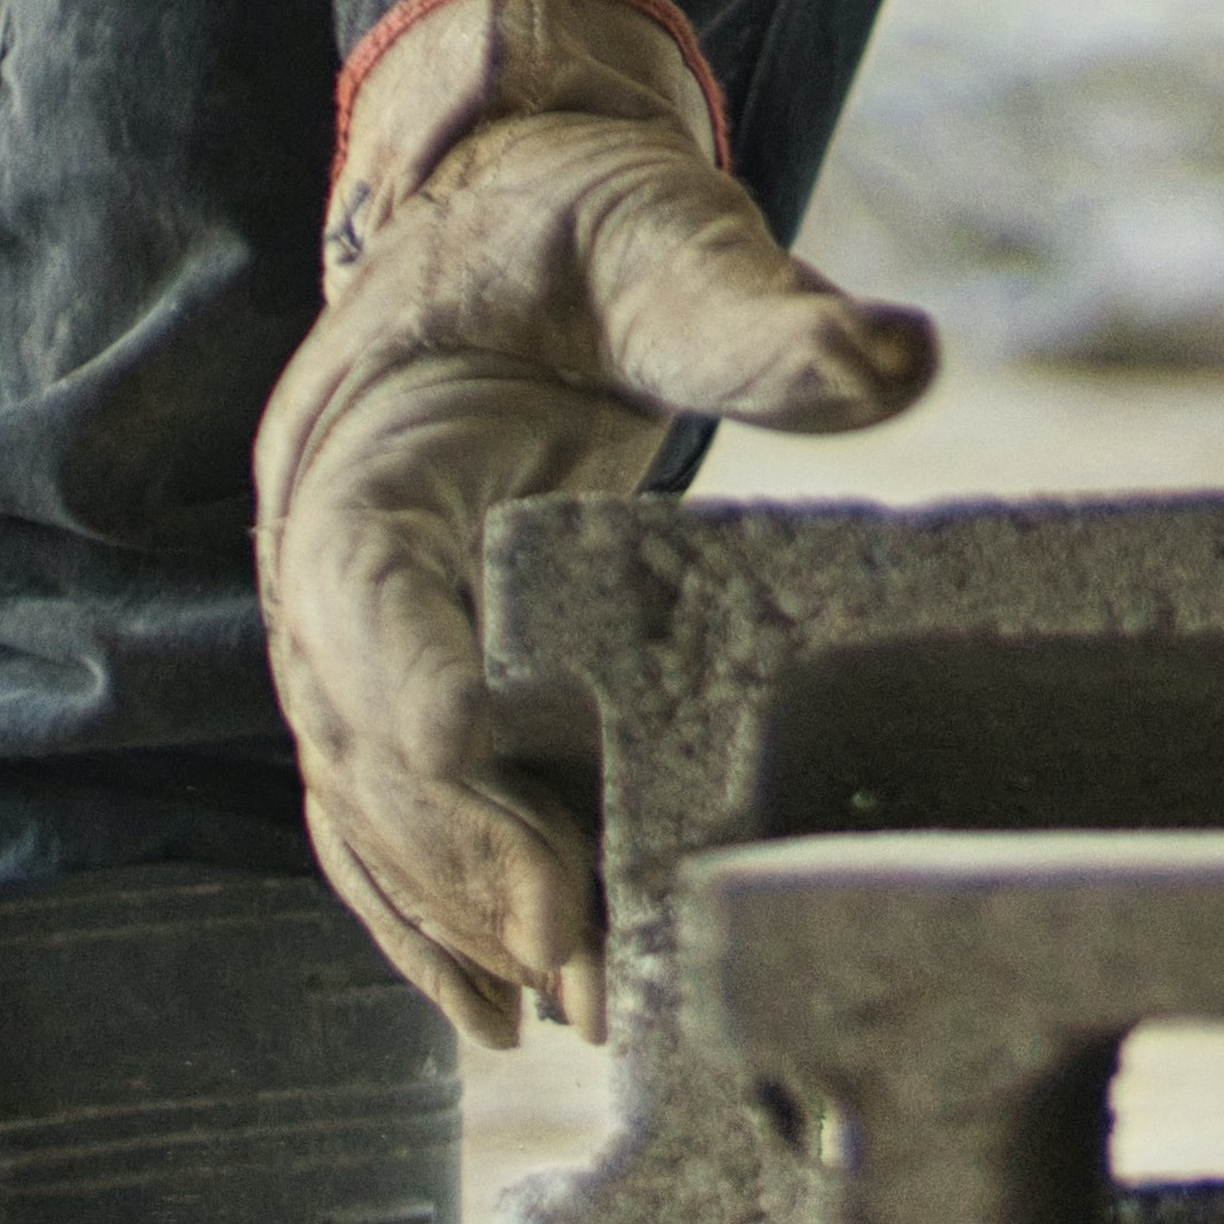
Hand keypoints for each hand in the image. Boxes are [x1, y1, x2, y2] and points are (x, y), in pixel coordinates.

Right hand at [253, 0, 934, 1045]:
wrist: (502, 208)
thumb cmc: (585, 222)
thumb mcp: (665, 239)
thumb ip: (761, 318)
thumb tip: (901, 355)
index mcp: (368, 447)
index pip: (370, 606)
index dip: (435, 731)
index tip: (523, 843)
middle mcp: (321, 545)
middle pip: (361, 738)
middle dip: (464, 866)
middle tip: (582, 972)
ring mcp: (336, 618)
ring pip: (363, 798)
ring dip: (454, 917)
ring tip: (572, 1015)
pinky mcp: (381, 661)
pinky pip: (375, 806)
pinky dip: (428, 912)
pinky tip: (502, 1010)